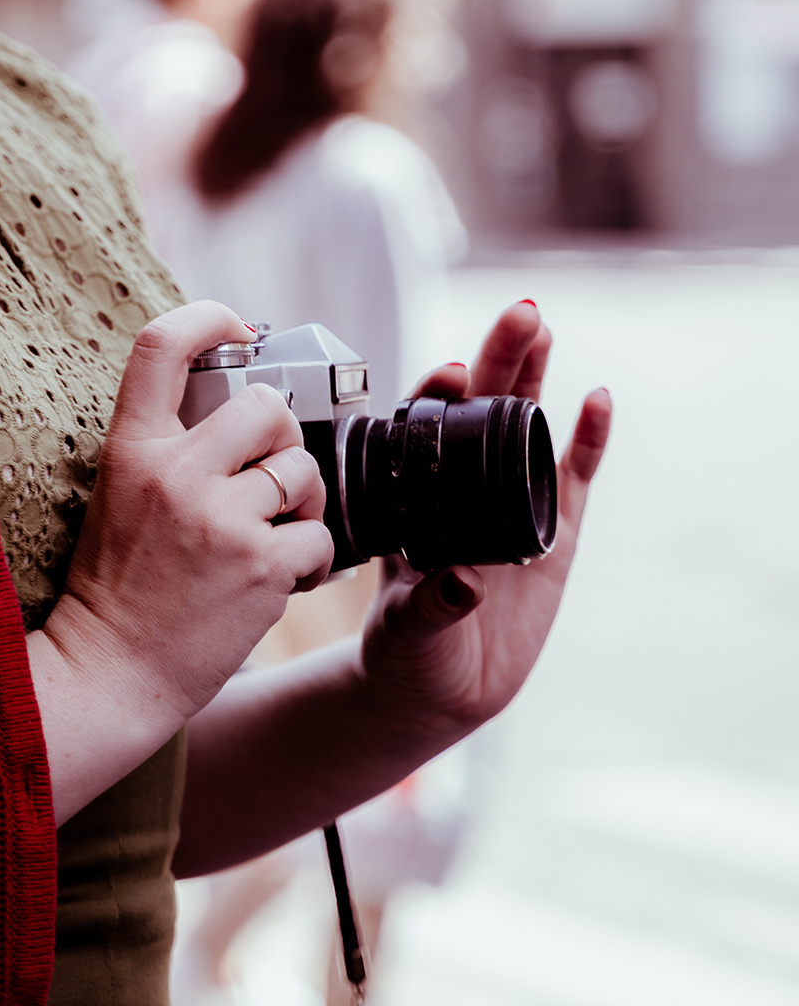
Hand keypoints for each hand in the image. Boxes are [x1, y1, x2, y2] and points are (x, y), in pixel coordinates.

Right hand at [32, 301, 330, 821]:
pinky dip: (315, 557)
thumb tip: (236, 409)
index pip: (161, 345)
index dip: (207, 317)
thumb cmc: (115, 589)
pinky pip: (320, 535)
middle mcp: (175, 473)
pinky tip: (288, 576)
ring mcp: (218, 518)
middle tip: (272, 472)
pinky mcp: (258, 566)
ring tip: (278, 535)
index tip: (236, 326)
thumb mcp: (119, 495)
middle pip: (264, 405)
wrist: (107, 675)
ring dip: (303, 502)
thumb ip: (168, 450)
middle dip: (283, 436)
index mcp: (131, 449)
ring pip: (301, 470)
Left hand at [357, 299, 610, 750]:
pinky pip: (572, 478)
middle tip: (519, 315)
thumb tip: (464, 584)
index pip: (424, 428)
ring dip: (534, 378)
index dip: (438, 394)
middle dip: (498, 359)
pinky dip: (587, 439)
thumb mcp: (407, 630)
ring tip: (543, 329)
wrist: (443, 690)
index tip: (450, 373)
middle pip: (482, 409)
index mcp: (417, 499)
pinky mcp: (553, 534)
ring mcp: (510, 504)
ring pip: (525, 427)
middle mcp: (462, 489)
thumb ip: (432, 606)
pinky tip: (598, 399)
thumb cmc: (407, 651)